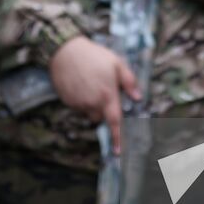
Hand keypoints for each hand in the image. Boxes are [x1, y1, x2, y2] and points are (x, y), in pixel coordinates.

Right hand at [48, 36, 140, 152]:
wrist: (65, 51)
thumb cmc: (94, 56)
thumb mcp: (117, 63)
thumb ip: (129, 81)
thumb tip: (138, 98)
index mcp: (107, 96)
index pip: (115, 122)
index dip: (118, 138)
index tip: (118, 152)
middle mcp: (92, 103)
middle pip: (100, 117)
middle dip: (103, 109)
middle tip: (103, 90)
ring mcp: (78, 103)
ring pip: (88, 112)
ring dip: (91, 104)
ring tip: (90, 83)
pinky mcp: (67, 101)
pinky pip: (77, 106)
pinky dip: (81, 100)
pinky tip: (80, 83)